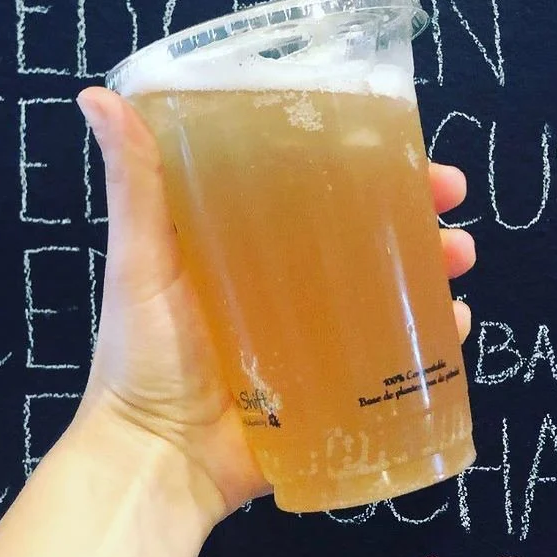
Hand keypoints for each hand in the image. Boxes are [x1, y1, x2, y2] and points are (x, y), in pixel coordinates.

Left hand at [75, 87, 475, 518]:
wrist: (160, 461)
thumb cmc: (144, 354)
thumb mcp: (140, 259)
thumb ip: (133, 184)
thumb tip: (98, 94)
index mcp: (243, 240)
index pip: (309, 183)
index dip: (356, 156)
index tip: (397, 138)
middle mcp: (283, 278)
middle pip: (360, 229)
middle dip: (412, 207)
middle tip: (449, 195)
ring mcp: (315, 331)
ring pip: (386, 285)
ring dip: (430, 265)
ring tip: (458, 255)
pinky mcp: (335, 380)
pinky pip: (393, 353)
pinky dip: (430, 336)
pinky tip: (456, 324)